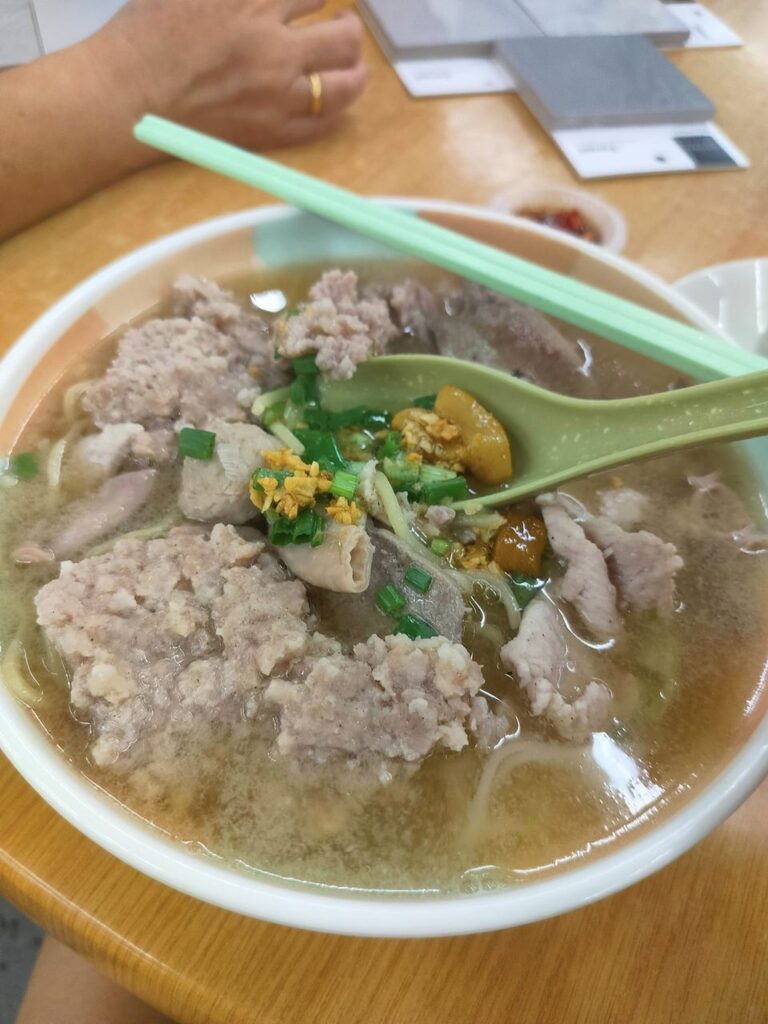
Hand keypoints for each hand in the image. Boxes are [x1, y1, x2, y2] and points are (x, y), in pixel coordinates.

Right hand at [98, 0, 366, 149]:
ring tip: (350, 67)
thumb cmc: (148, 34)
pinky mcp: (270, 132)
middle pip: (343, 36)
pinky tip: (330, 100)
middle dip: (348, 29)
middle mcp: (272, 46)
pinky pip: (322, 124)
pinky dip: (334, 110)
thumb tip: (274, 1)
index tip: (321, 3)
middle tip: (342, 28)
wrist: (127, 95)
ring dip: (354, 71)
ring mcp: (275, 94)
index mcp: (251, 1)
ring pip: (344, 83)